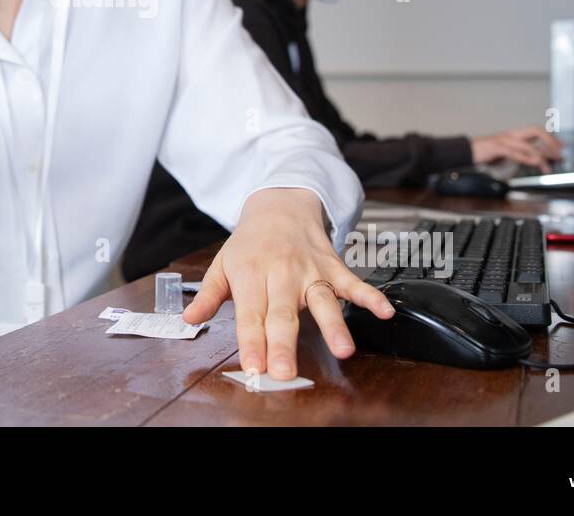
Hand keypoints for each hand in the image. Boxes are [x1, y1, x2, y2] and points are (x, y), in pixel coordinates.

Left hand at [183, 188, 393, 379]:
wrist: (279, 204)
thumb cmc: (249, 243)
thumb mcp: (222, 264)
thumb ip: (207, 295)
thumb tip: (189, 320)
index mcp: (250, 276)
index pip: (250, 314)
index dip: (251, 340)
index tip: (254, 366)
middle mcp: (281, 275)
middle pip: (283, 313)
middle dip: (284, 343)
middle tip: (284, 370)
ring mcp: (310, 271)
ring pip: (323, 300)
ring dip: (334, 324)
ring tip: (343, 349)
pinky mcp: (333, 266)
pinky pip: (353, 282)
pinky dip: (370, 296)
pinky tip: (384, 311)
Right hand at [471, 124, 563, 170]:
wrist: (465, 152)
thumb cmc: (485, 154)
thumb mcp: (506, 155)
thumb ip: (521, 156)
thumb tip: (538, 161)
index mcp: (514, 135)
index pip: (536, 131)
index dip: (550, 138)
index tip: (561, 147)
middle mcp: (511, 135)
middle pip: (535, 130)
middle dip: (550, 141)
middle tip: (559, 152)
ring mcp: (503, 140)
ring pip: (527, 144)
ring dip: (541, 156)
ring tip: (548, 167)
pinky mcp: (496, 148)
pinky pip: (514, 152)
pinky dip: (526, 158)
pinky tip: (533, 163)